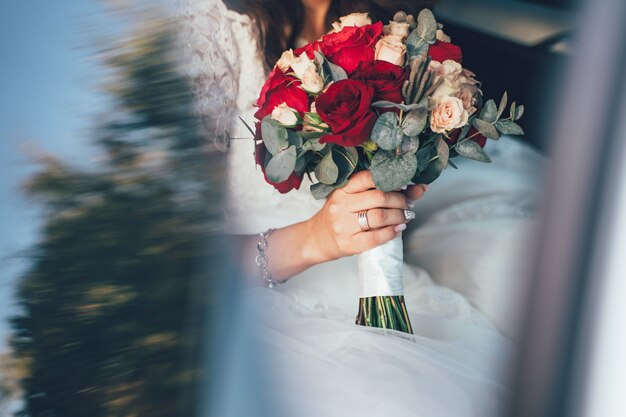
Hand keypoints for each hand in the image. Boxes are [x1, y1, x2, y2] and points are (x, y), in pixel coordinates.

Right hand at [307, 171, 427, 262]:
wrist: (315, 240)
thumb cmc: (338, 217)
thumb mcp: (350, 199)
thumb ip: (378, 192)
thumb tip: (419, 188)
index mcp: (342, 190)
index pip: (367, 178)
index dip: (389, 180)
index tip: (403, 185)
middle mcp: (341, 205)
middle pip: (379, 197)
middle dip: (400, 200)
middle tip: (409, 204)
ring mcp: (343, 225)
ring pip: (379, 216)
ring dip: (399, 216)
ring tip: (406, 217)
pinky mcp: (348, 244)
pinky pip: (376, 237)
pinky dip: (392, 232)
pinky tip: (398, 229)